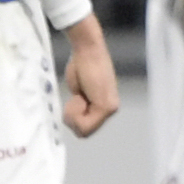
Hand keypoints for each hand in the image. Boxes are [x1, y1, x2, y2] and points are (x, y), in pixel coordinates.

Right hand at [59, 17, 119, 137]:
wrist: (87, 51)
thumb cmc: (81, 66)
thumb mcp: (79, 92)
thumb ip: (81, 106)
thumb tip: (74, 120)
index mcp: (105, 107)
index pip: (86, 128)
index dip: (73, 118)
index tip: (75, 98)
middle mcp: (111, 110)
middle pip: (84, 132)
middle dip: (72, 118)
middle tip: (76, 98)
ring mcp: (110, 109)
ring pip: (83, 130)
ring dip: (73, 114)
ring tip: (79, 95)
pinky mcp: (106, 107)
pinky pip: (84, 124)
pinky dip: (75, 111)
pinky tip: (80, 96)